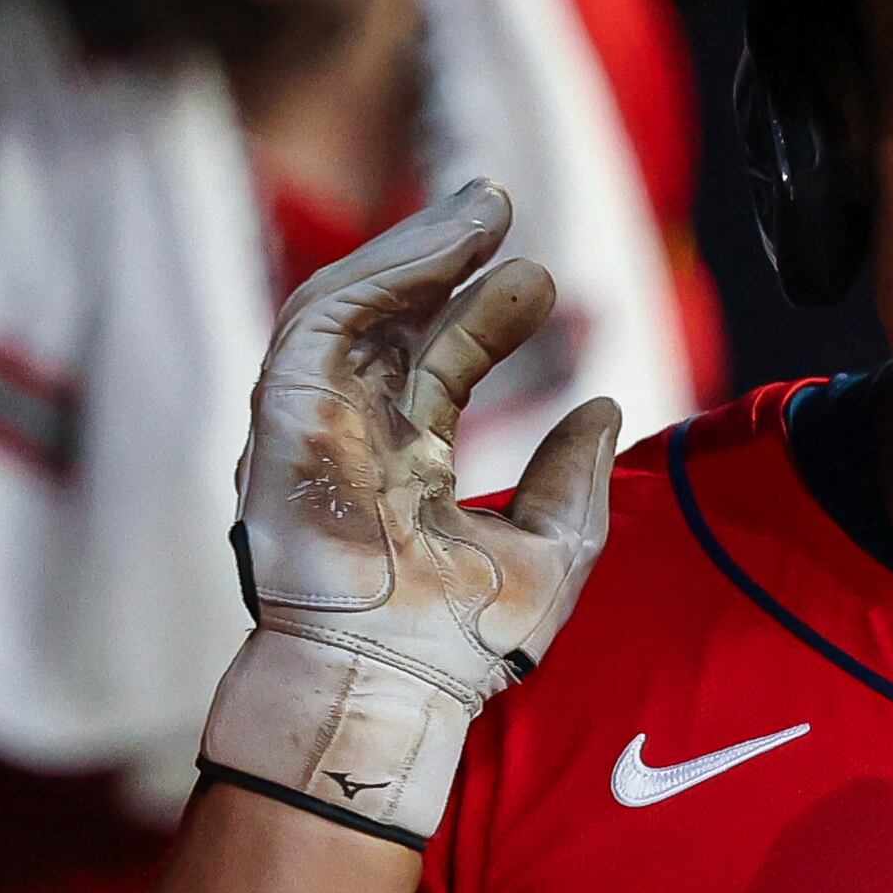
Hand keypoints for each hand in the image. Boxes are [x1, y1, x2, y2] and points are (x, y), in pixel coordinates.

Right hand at [198, 179, 620, 847]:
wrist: (400, 685)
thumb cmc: (466, 643)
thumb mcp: (552, 548)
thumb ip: (576, 478)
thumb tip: (606, 406)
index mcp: (408, 470)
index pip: (442, 368)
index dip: (484, 317)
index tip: (539, 281)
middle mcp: (358, 440)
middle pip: (396, 326)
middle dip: (445, 261)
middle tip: (501, 207)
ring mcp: (318, 426)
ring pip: (353, 309)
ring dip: (413, 251)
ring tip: (480, 208)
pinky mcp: (286, 418)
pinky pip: (321, 323)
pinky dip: (379, 274)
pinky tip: (440, 245)